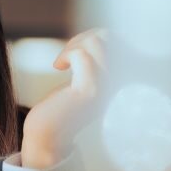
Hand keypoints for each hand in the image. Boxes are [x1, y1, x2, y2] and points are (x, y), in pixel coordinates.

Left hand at [20, 29, 107, 168]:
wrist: (45, 136)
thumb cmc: (59, 108)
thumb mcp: (81, 80)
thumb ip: (94, 63)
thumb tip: (100, 35)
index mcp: (117, 80)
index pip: (125, 43)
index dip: (101, 36)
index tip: (78, 49)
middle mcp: (116, 84)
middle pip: (112, 37)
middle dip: (85, 37)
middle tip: (66, 54)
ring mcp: (104, 87)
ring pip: (98, 43)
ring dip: (75, 44)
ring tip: (62, 61)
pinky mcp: (87, 91)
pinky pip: (83, 57)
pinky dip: (68, 54)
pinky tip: (58, 67)